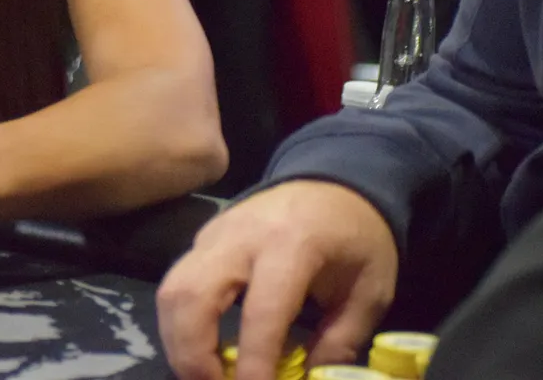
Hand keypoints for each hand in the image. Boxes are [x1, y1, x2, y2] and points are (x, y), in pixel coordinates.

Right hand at [157, 180, 399, 379]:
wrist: (333, 181)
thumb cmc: (357, 239)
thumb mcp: (370, 292)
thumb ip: (341, 340)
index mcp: (292, 246)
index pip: (262, 310)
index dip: (254, 360)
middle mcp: (241, 238)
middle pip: (192, 296)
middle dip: (193, 354)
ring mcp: (213, 235)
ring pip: (172, 290)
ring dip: (177, 341)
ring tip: (201, 377)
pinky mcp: (201, 239)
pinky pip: (177, 283)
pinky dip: (179, 323)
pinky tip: (199, 350)